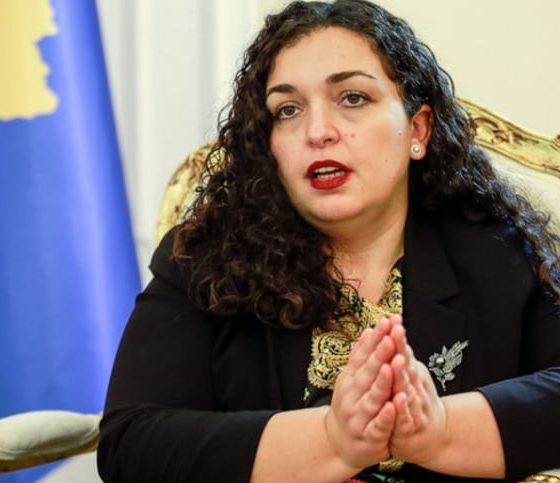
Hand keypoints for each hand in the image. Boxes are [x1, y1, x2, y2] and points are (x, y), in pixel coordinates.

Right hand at [324, 318, 397, 468]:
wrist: (339, 443)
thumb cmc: (352, 405)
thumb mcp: (353, 379)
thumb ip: (362, 356)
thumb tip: (369, 330)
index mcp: (350, 378)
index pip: (363, 354)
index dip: (375, 339)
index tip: (386, 322)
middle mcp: (351, 395)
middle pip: (367, 372)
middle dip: (380, 355)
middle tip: (391, 337)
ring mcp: (359, 416)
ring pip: (372, 397)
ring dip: (383, 382)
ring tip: (392, 366)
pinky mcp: (369, 436)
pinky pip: (378, 425)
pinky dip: (386, 415)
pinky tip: (393, 406)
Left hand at [388, 323, 448, 464]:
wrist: (434, 437)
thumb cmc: (417, 400)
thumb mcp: (411, 373)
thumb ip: (402, 353)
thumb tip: (394, 325)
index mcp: (411, 373)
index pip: (403, 351)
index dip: (398, 336)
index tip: (393, 319)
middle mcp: (415, 386)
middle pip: (406, 365)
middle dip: (400, 348)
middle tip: (394, 332)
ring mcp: (414, 406)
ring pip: (407, 388)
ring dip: (402, 374)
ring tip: (396, 361)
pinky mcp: (409, 427)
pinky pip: (405, 416)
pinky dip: (402, 408)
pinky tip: (400, 398)